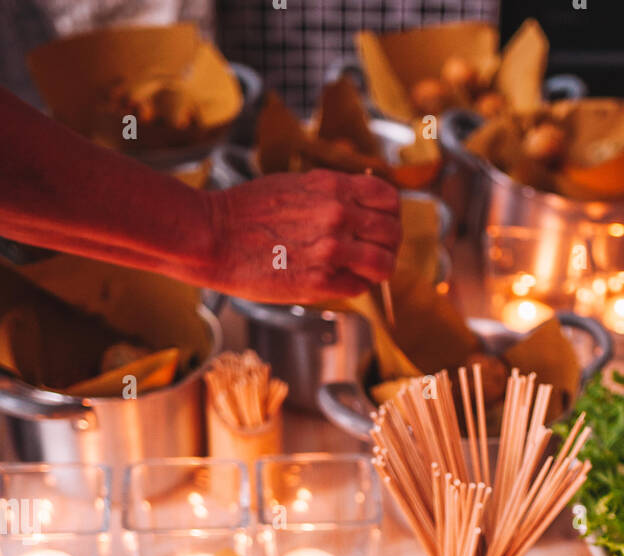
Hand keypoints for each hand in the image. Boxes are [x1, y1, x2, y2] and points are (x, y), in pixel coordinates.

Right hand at [205, 168, 400, 302]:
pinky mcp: (318, 282)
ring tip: (363, 272)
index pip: (389, 200)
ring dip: (378, 271)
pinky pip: (358, 287)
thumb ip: (331, 194)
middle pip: (393, 233)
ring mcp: (330, 250)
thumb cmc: (246, 211)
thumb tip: (358, 206)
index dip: (391, 215)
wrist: (214, 237)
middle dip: (389, 245)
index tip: (382, 225)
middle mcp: (337, 215)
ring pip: (383, 265)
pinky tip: (338, 280)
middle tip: (375, 253)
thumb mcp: (295, 184)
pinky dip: (354, 285)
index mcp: (332, 187)